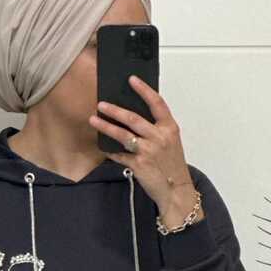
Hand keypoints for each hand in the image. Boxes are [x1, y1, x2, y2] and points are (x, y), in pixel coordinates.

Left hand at [89, 76, 200, 224]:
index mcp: (169, 128)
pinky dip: (110, 151)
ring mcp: (148, 151)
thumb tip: (135, 117)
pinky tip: (103, 147)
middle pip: (133, 118)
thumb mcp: (171, 142)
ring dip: (106, 127)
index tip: (132, 79)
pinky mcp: (138, 165)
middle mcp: (159, 137)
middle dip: (115, 110)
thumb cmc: (173, 166)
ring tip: (94, 120)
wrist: (176, 190)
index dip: (144, 89)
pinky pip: (120, 155)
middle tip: (101, 104)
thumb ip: (157, 128)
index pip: (156, 103)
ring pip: (123, 135)